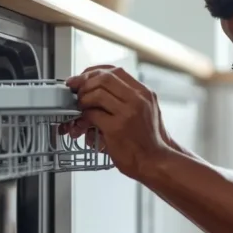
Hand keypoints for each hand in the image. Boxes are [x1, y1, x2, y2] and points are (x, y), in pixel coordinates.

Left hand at [64, 65, 171, 179]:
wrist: (155, 162)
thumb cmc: (148, 141)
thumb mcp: (147, 112)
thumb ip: (130, 98)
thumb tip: (102, 88)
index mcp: (144, 93)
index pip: (115, 71)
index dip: (95, 72)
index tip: (83, 78)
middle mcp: (138, 100)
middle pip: (105, 78)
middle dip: (85, 83)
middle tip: (76, 91)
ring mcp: (127, 113)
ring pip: (97, 93)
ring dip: (83, 99)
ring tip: (80, 107)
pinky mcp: (116, 128)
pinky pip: (92, 114)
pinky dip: (84, 116)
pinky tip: (85, 121)